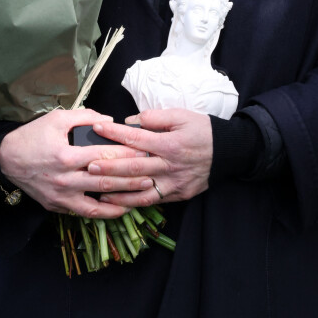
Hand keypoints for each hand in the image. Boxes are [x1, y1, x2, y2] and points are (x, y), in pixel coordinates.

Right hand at [0, 108, 152, 218]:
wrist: (7, 159)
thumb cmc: (33, 136)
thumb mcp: (57, 119)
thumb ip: (85, 117)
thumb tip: (110, 120)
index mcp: (66, 156)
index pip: (104, 156)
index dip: (127, 154)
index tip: (145, 151)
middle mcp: (65, 179)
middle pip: (106, 181)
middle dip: (132, 177)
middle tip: (152, 172)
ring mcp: (62, 196)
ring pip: (99, 202)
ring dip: (124, 198)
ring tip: (144, 192)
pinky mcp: (58, 207)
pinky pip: (86, 213)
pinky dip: (105, 212)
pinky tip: (121, 208)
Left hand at [87, 108, 212, 207]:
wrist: (228, 152)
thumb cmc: (202, 130)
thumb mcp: (182, 115)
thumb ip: (155, 117)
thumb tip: (131, 121)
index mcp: (170, 143)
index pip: (136, 138)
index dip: (115, 133)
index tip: (98, 129)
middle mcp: (170, 165)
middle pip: (134, 167)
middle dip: (109, 166)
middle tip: (88, 164)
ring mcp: (173, 183)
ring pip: (140, 189)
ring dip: (117, 189)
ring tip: (96, 187)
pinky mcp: (177, 194)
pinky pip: (151, 201)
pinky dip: (132, 202)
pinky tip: (116, 200)